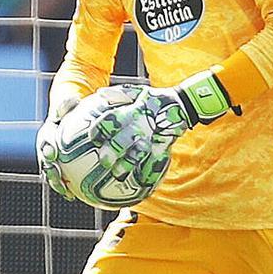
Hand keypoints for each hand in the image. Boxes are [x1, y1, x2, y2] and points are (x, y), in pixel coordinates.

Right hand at [36, 95, 78, 199]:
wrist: (65, 119)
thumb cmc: (69, 111)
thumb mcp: (68, 104)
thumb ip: (68, 104)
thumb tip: (73, 98)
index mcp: (47, 134)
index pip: (45, 141)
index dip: (47, 148)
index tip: (52, 154)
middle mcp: (45, 149)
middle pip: (46, 162)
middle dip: (50, 172)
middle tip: (58, 179)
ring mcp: (50, 160)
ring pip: (51, 175)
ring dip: (58, 185)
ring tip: (67, 193)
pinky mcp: (57, 168)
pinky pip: (61, 180)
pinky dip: (67, 188)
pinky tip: (76, 197)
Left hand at [91, 70, 235, 188]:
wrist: (180, 104)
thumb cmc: (152, 98)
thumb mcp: (135, 91)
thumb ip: (117, 94)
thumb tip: (100, 94)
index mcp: (131, 110)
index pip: (112, 119)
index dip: (100, 129)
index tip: (93, 137)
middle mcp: (140, 124)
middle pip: (123, 139)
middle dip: (112, 151)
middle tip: (104, 160)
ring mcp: (152, 136)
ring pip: (138, 152)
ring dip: (127, 164)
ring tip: (118, 173)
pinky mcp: (162, 145)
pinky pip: (155, 161)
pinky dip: (148, 173)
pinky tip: (140, 183)